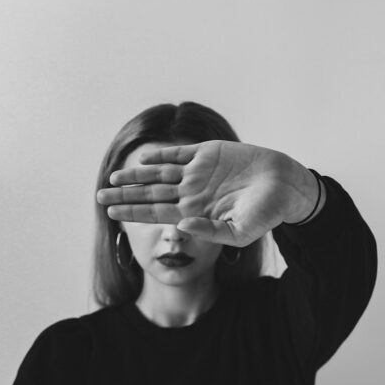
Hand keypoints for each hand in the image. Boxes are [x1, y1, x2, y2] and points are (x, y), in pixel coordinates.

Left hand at [96, 140, 319, 246]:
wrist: (286, 185)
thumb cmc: (267, 212)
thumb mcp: (240, 231)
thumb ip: (210, 231)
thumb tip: (180, 225)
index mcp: (196, 211)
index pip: (157, 213)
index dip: (133, 213)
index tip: (109, 214)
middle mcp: (192, 192)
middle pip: (151, 194)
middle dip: (125, 196)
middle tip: (98, 198)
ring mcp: (199, 172)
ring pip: (159, 173)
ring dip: (136, 176)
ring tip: (112, 179)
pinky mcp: (209, 153)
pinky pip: (179, 153)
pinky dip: (160, 154)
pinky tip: (142, 158)